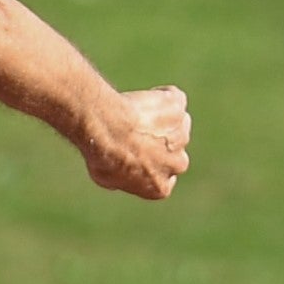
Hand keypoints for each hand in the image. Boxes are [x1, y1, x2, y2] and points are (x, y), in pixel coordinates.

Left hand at [83, 85, 189, 201]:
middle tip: (138, 130)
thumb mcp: (105, 176)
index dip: (152, 162)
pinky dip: (164, 95)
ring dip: (162, 118)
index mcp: (161, 188)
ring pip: (177, 124)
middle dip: (162, 141)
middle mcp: (177, 165)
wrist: (107, 128)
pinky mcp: (178, 109)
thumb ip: (121, 175)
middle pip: (175, 151)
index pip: (164, 177)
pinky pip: (175, 98)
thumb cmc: (102, 154)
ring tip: (138, 113)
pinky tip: (145, 95)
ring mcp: (181, 135)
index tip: (138, 152)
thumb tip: (119, 173)